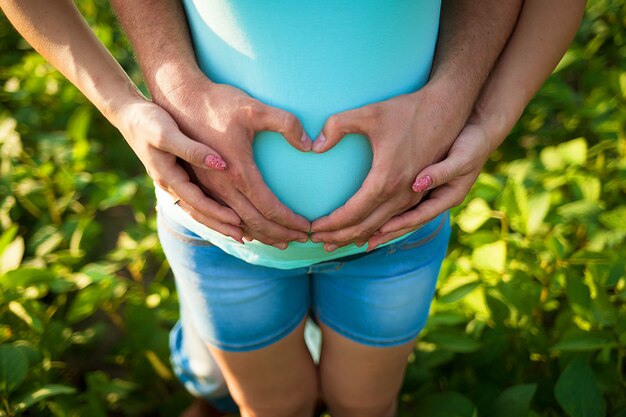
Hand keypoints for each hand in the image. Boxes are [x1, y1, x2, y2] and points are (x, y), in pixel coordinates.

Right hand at [116, 97, 244, 242]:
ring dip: (217, 221)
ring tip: (238, 231)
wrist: (128, 115)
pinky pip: (195, 198)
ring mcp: (173, 181)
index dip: (218, 213)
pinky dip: (210, 208)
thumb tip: (221, 164)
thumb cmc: (148, 121)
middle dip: (220, 226)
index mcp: (168, 177)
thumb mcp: (168, 133)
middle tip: (243, 238)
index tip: (238, 222)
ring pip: (197, 208)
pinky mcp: (177, 174)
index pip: (197, 202)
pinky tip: (225, 211)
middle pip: (197, 212)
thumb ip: (192, 150)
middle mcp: (170, 184)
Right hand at [154, 73, 310, 247]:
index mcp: (237, 172)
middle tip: (301, 239)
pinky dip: (235, 228)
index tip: (307, 227)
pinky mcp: (198, 183)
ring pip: (235, 224)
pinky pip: (218, 216)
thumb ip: (285, 123)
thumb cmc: (217, 101)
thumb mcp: (254, 107)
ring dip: (260, 235)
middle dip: (279, 234)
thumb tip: (308, 144)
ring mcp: (207, 187)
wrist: (178, 97)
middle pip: (254, 223)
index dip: (289, 221)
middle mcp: (220, 186)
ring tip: (279, 241)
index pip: (269, 208)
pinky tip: (246, 231)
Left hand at [309, 86, 464, 250]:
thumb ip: (337, 125)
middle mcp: (402, 195)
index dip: (330, 224)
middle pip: (365, 228)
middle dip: (338, 237)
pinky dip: (378, 234)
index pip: (352, 214)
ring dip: (356, 238)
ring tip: (334, 244)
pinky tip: (366, 239)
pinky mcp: (421, 194)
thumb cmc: (408, 110)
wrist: (448, 109)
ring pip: (381, 229)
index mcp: (386, 180)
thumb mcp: (370, 112)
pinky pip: (397, 222)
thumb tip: (315, 146)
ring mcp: (414, 197)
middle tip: (315, 241)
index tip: (312, 228)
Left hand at [368, 123, 493, 249]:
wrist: (482, 131)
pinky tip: (374, 213)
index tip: (377, 232)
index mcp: (449, 197)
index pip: (419, 217)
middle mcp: (439, 199)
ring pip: (405, 215)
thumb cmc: (473, 143)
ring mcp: (433, 193)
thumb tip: (417, 184)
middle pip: (410, 222)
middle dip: (386, 234)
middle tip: (363, 245)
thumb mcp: (461, 157)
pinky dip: (390, 210)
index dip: (398, 225)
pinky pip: (405, 202)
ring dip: (385, 226)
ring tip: (364, 236)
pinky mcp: (427, 184)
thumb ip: (442, 172)